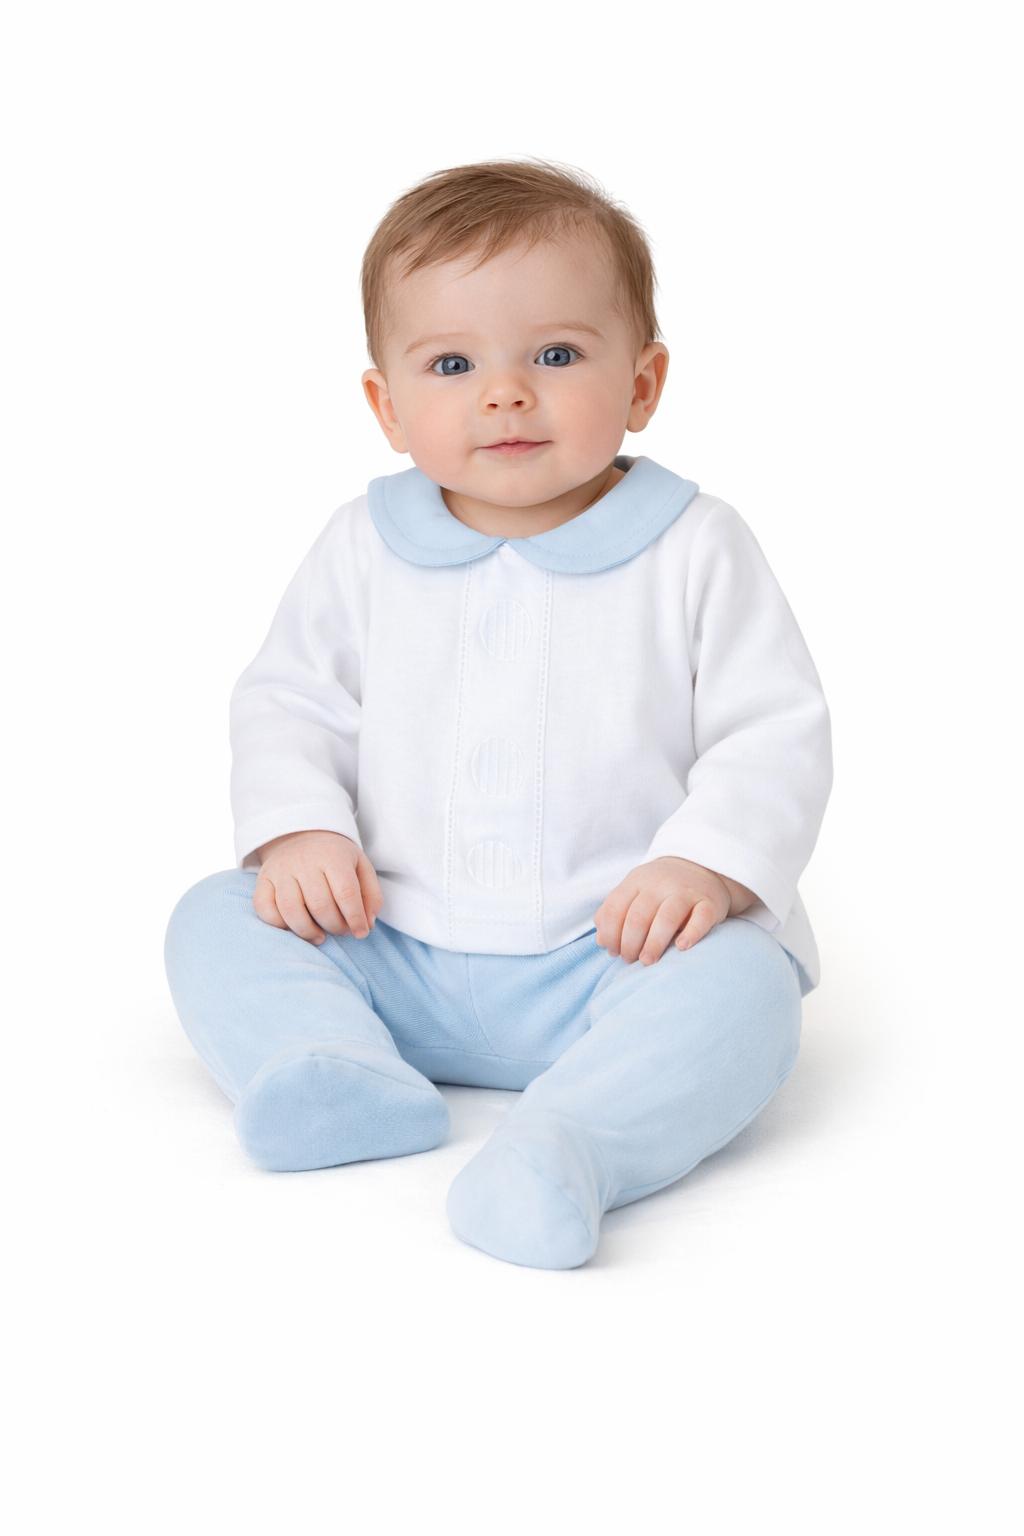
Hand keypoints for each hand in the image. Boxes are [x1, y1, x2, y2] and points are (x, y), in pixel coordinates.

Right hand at [252, 830, 382, 946]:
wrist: (302, 835)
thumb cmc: (336, 858)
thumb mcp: (361, 867)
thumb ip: (371, 895)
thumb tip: (367, 925)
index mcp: (333, 855)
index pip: (345, 892)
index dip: (355, 918)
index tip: (360, 933)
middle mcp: (304, 861)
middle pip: (319, 905)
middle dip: (334, 926)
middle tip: (341, 931)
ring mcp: (280, 870)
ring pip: (291, 910)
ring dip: (308, 932)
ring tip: (320, 936)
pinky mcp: (263, 880)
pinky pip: (264, 908)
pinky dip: (279, 925)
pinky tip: (294, 927)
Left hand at [593, 856, 738, 965]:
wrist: (702, 867)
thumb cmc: (660, 890)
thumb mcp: (634, 891)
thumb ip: (614, 913)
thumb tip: (602, 942)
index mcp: (636, 881)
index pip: (615, 908)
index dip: (610, 934)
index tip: (613, 952)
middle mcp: (660, 885)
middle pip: (638, 916)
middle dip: (629, 943)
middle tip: (630, 960)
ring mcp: (685, 893)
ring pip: (667, 918)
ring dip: (654, 944)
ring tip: (648, 961)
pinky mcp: (709, 903)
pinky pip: (701, 918)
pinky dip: (691, 934)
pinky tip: (681, 947)